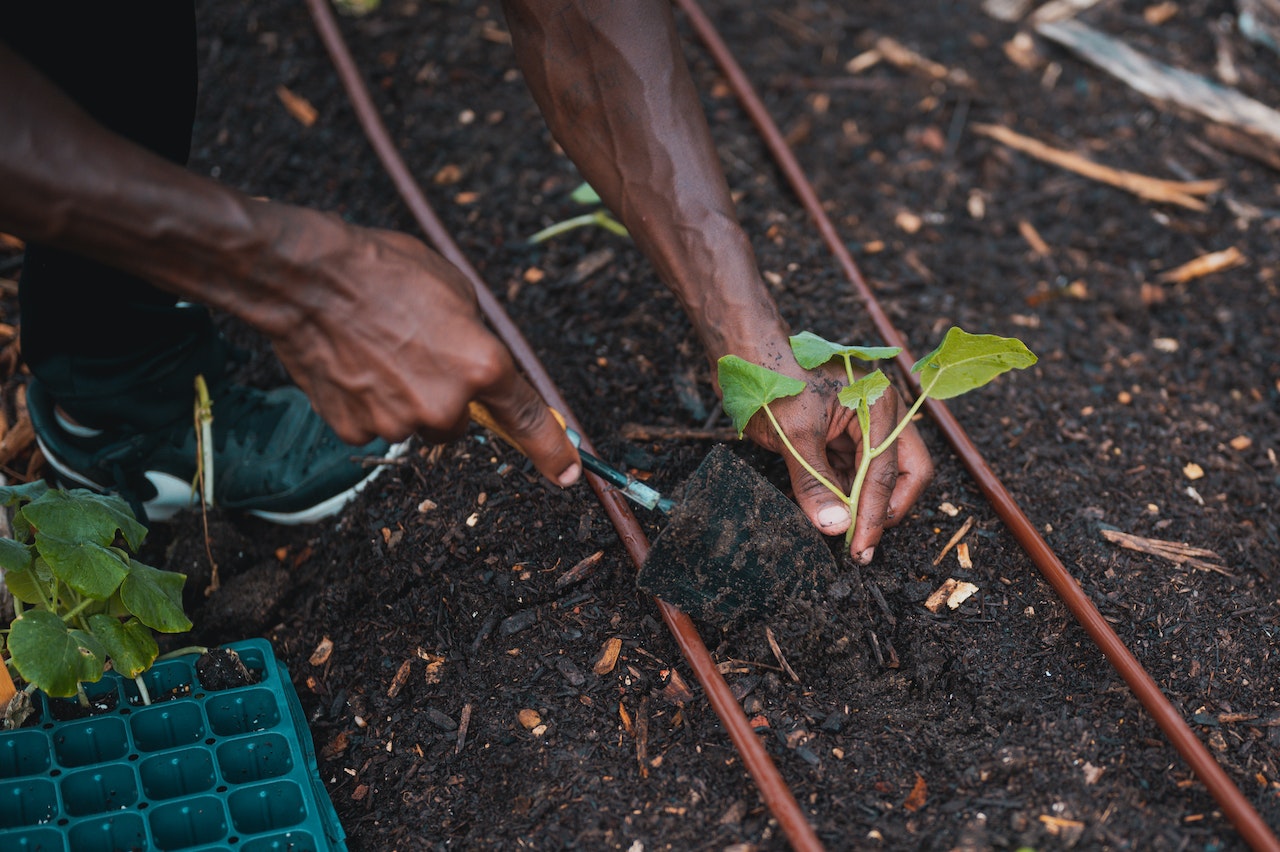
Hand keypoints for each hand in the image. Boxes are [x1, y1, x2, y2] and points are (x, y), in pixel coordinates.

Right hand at [256, 211, 581, 486]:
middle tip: (415, 354)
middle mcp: (445, 404)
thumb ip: (477, 338)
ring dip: (403, 400)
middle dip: (444, 398)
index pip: (526, 419)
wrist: (309, 279)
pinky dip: (366, 403)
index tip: (568, 474)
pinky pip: (373, 424)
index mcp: (481, 366)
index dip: (551, 451)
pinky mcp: (356, 430)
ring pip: (414, 425)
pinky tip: (352, 365)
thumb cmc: (385, 272)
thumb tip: (480, 365)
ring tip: (377, 352)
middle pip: (458, 424)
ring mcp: (398, 422)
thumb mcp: (457, 291)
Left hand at [740, 355, 933, 563]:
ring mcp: (857, 428)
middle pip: (901, 473)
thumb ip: (815, 482)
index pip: (887, 471)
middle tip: (859, 543)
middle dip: (882, 509)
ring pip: (871, 477)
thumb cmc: (772, 377)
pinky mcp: (835, 438)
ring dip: (856, 505)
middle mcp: (877, 417)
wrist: (742, 351)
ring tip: (834, 530)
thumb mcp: (794, 435)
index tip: (861, 547)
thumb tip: (835, 526)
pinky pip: (846, 473)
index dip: (876, 514)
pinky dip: (836, 494)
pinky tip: (818, 510)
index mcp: (878, 406)